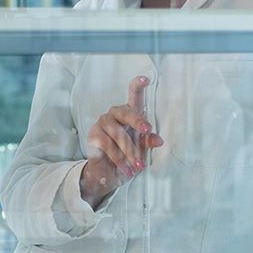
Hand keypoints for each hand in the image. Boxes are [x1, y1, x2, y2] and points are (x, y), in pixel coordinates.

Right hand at [78, 75, 163, 207]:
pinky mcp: (94, 135)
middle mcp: (114, 114)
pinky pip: (108, 145)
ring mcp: (102, 123)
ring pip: (118, 133)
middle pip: (126, 112)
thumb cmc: (127, 155)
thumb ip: (148, 142)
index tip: (146, 79)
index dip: (138, 86)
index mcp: (129, 113)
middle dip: (138, 121)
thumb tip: (158, 140)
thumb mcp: (141, 148)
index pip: (133, 95)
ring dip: (130, 151)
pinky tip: (127, 169)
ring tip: (138, 166)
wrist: (108, 172)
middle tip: (148, 130)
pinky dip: (120, 159)